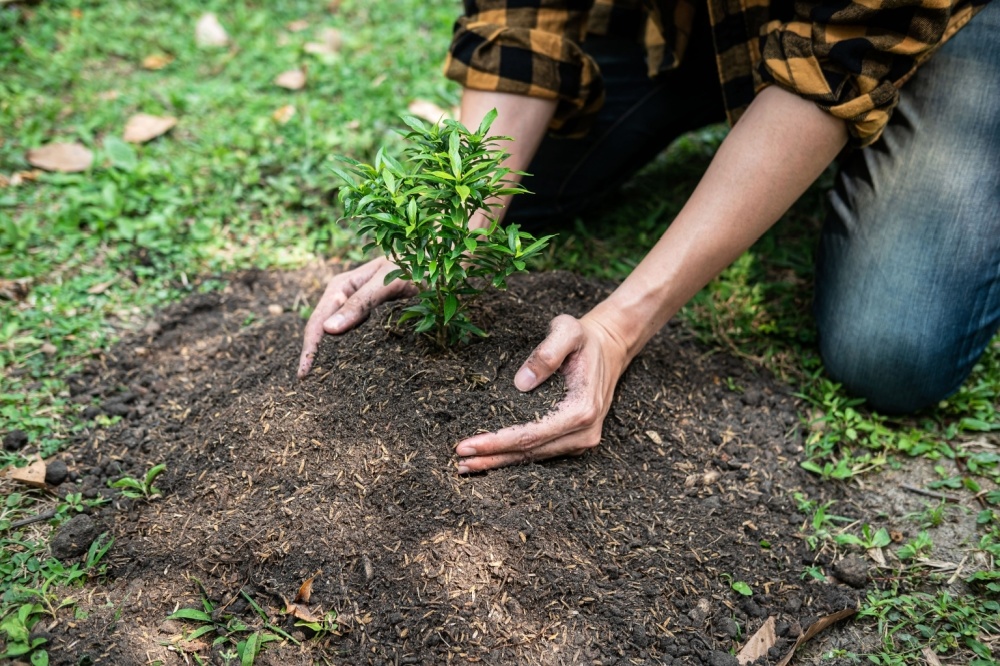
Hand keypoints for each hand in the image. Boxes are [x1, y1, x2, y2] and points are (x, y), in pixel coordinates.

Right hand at [298, 257, 416, 377]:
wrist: (437, 259)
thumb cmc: (413, 264)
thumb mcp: (388, 282)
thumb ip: (361, 303)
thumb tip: (329, 330)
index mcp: (341, 286)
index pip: (317, 322)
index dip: (309, 348)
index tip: (303, 375)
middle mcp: (345, 297)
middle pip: (324, 330)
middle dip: (315, 354)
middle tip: (309, 384)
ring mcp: (358, 307)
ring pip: (339, 335)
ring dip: (332, 355)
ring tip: (324, 380)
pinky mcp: (374, 316)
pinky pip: (357, 335)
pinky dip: (352, 351)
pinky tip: (353, 367)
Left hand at [453, 312, 629, 472]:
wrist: (608, 349)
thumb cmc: (584, 339)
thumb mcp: (567, 331)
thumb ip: (546, 353)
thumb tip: (520, 383)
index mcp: (582, 409)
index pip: (531, 434)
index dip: (497, 442)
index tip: (467, 445)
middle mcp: (585, 432)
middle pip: (530, 452)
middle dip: (493, 457)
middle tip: (459, 462)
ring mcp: (583, 440)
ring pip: (535, 457)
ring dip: (500, 462)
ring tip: (468, 465)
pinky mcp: (577, 441)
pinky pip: (542, 452)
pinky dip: (516, 457)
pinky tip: (493, 458)